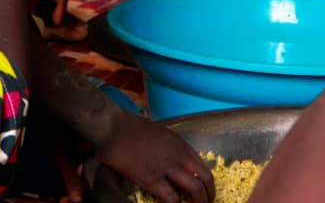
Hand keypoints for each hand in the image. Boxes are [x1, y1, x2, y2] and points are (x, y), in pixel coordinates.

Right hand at [96, 112, 214, 202]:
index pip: (203, 166)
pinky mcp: (152, 179)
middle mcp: (179, 156)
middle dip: (209, 194)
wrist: (115, 129)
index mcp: (181, 145)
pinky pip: (171, 198)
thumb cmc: (132, 128)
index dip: (207, 182)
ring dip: (199, 202)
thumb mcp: (160, 134)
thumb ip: (171, 148)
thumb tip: (173, 161)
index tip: (206, 191)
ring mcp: (167, 168)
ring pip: (195, 189)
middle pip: (205, 178)